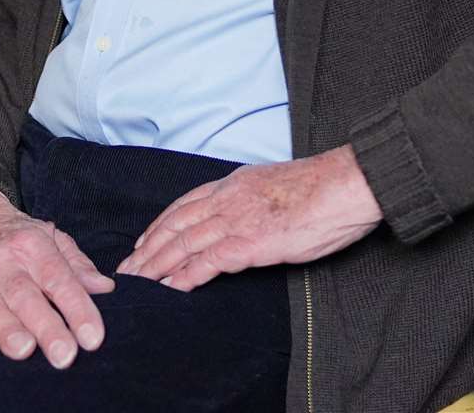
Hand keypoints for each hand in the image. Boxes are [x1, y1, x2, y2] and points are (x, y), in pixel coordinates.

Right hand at [0, 185, 115, 368]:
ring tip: (24, 350)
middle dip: (47, 327)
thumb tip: (105, 289)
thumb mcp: (49, 236)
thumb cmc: (13, 233)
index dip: (78, 309)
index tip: (93, 338)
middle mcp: (4, 262)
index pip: (60, 279)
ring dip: (6, 330)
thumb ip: (77, 264)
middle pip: (27, 297)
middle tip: (64, 355)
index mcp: (34, 247)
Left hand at [115, 145, 382, 291]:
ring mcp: (236, 220)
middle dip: (147, 249)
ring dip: (156, 266)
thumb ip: (252, 199)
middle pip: (174, 225)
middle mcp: (227, 199)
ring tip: (137, 284)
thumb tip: (247, 214)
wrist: (346, 185)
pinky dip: (183, 277)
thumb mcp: (274, 185)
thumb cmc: (322, 189)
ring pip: (182, 244)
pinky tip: (168, 289)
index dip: (159, 226)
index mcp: (233, 183)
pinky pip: (206, 263)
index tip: (143, 243)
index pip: (184, 205)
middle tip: (126, 270)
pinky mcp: (249, 243)